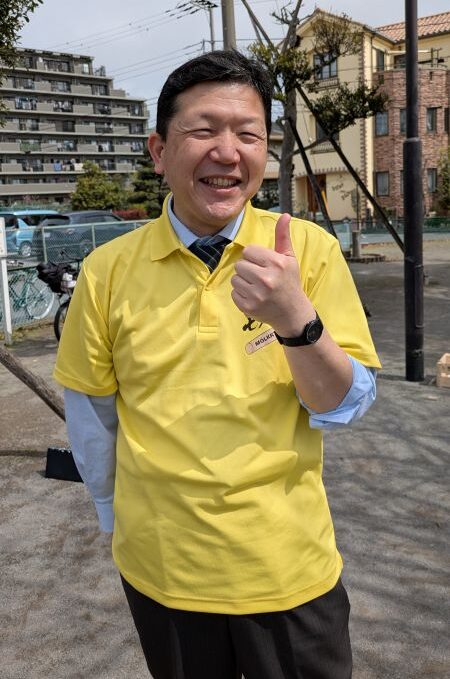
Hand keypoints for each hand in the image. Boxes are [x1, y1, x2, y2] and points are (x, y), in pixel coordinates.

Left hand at [231, 213, 315, 335]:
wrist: (292, 313)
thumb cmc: (290, 282)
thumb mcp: (289, 259)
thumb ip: (283, 237)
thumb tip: (285, 215)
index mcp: (277, 264)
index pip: (248, 251)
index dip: (254, 257)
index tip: (263, 265)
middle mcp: (266, 279)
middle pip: (239, 265)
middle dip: (248, 269)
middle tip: (260, 277)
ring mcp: (256, 295)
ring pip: (235, 279)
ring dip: (243, 282)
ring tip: (257, 287)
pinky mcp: (248, 307)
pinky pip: (234, 293)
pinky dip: (241, 294)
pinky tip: (254, 296)